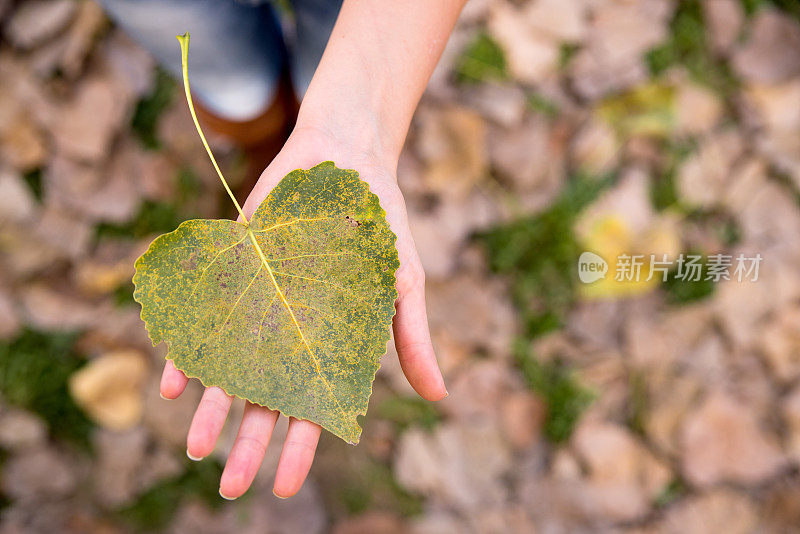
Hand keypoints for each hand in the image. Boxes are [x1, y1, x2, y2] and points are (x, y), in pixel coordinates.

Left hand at [159, 125, 446, 498]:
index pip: (315, 406)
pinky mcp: (235, 272)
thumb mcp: (404, 282)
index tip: (284, 488)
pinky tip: (175, 381)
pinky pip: (206, 317)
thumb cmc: (381, 224)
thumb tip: (439, 397)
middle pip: (268, 398)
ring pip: (232, 366)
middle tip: (231, 489)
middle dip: (251, 444)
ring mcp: (260, 303)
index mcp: (333, 342)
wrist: (345, 159)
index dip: (301, 448)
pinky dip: (189, 346)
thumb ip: (411, 337)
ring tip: (198, 447)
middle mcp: (291, 331)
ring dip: (215, 407)